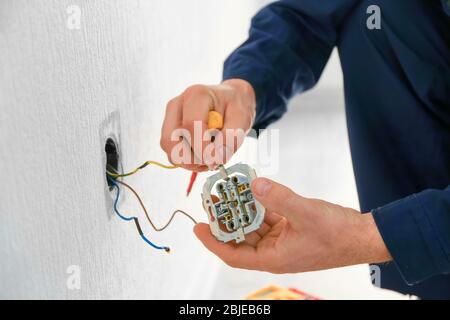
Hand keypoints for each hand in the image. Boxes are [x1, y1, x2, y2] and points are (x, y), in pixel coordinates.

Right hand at [160, 79, 255, 171]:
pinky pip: (171, 151)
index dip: (202, 147)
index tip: (216, 160)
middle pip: (170, 139)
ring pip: (169, 148)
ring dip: (189, 160)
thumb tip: (216, 158)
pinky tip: (202, 156)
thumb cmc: (234, 107)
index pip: (191, 125)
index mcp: (197, 95)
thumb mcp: (242, 120)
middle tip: (211, 162)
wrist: (229, 100)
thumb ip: (231, 139)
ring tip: (209, 158)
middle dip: (191, 157)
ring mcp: (170, 116)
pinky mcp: (169, 128)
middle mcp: (178, 103)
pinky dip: (186, 160)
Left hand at [194, 177, 391, 272]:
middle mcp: (274, 252)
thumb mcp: (305, 213)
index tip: (197, 226)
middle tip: (212, 200)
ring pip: (253, 226)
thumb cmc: (338, 234)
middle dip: (225, 220)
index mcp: (273, 257)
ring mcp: (282, 241)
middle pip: (240, 237)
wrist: (362, 237)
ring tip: (229, 192)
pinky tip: (253, 190)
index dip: (212, 241)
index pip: (233, 254)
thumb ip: (278, 198)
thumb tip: (254, 184)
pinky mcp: (290, 230)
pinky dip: (260, 205)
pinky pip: (268, 218)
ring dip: (242, 210)